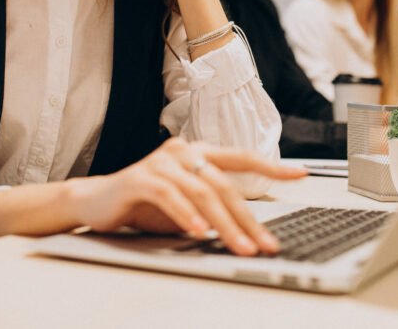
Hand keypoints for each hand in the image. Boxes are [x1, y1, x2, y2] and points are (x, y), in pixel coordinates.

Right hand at [71, 138, 305, 255]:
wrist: (97, 201)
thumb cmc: (145, 203)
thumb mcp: (186, 204)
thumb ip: (212, 206)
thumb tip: (249, 230)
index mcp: (198, 153)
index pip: (241, 157)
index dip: (271, 166)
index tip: (299, 175)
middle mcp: (183, 151)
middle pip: (224, 185)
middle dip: (248, 218)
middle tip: (265, 244)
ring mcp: (161, 161)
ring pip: (202, 192)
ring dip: (224, 223)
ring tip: (239, 247)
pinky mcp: (141, 177)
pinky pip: (170, 196)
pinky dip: (186, 215)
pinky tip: (199, 232)